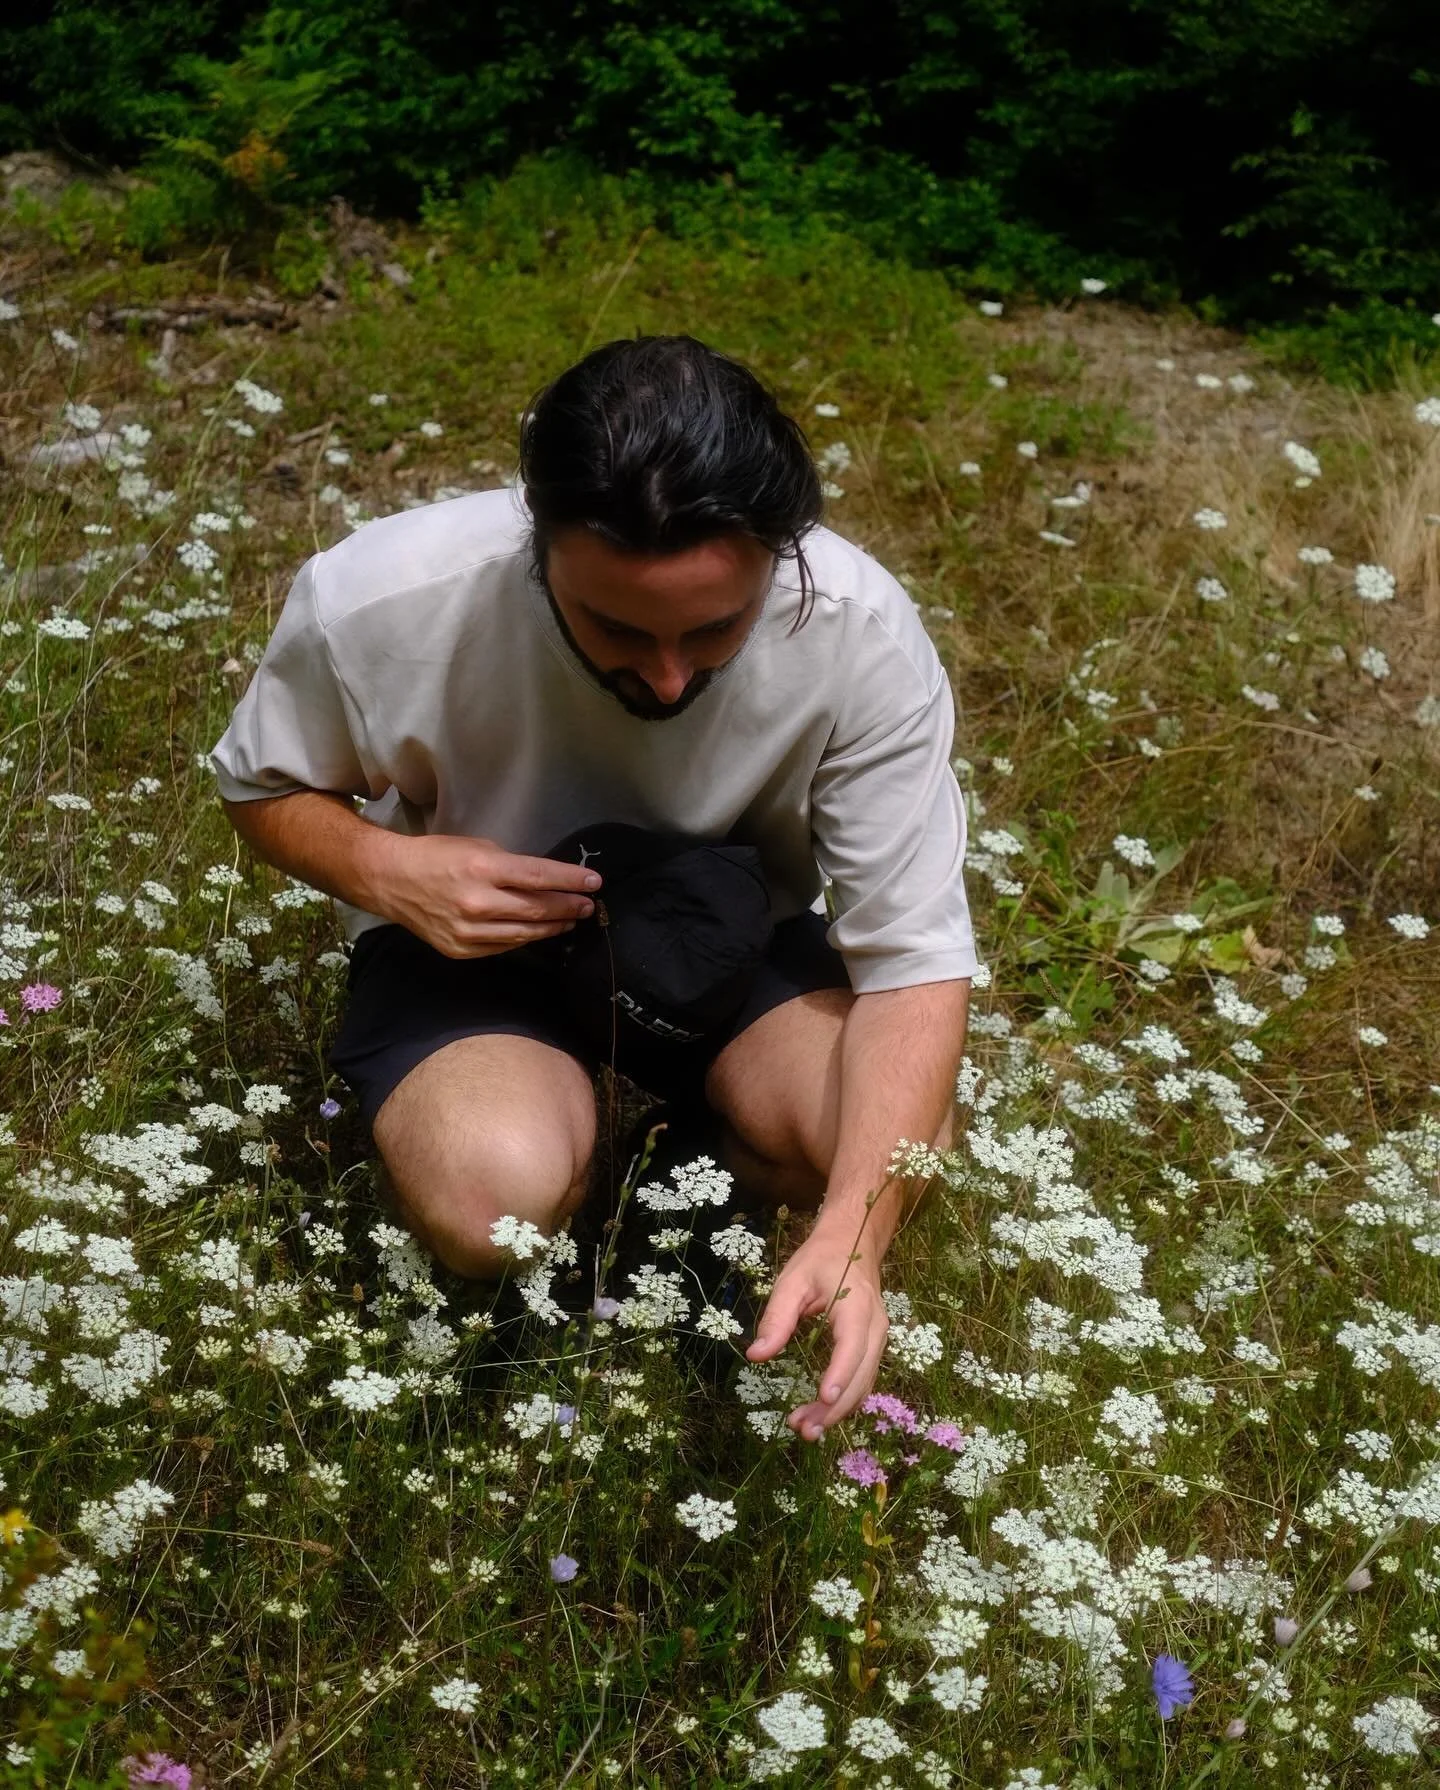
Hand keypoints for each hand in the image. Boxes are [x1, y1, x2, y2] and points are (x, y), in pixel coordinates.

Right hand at [377, 833, 601, 958]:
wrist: (392, 880)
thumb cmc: (437, 856)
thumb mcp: (478, 846)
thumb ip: (512, 866)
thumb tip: (546, 881)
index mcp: (483, 869)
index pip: (540, 877)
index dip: (571, 881)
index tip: (595, 883)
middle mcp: (478, 902)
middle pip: (537, 909)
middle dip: (568, 907)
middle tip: (587, 905)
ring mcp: (469, 931)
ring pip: (525, 933)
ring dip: (553, 927)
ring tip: (570, 919)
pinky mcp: (461, 950)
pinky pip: (504, 946)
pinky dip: (525, 938)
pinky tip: (538, 931)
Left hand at [745, 1217, 888, 1443]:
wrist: (853, 1241)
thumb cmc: (820, 1260)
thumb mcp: (792, 1281)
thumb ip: (776, 1318)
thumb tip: (756, 1356)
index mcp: (857, 1307)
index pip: (852, 1346)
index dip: (839, 1374)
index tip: (823, 1399)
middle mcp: (875, 1327)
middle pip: (861, 1374)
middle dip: (834, 1407)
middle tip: (803, 1430)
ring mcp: (878, 1338)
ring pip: (864, 1382)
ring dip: (839, 1410)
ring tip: (806, 1430)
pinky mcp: (872, 1346)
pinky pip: (863, 1378)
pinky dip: (845, 1400)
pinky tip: (822, 1414)